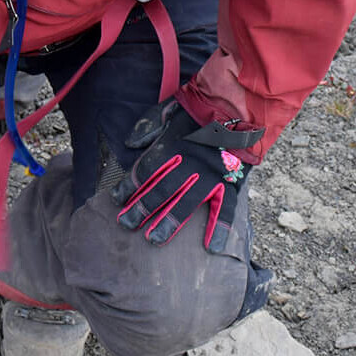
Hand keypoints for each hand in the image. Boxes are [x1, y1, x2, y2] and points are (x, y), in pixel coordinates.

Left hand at [112, 99, 261, 253]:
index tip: (116, 200)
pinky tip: (212, 247)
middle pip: (160, 189)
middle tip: (126, 226)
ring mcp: (210, 175)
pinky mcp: (231, 182)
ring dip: (169, 222)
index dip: (128, 186)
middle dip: (141, 209)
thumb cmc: (199, 110)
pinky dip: (220, 228)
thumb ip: (148, 125)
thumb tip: (129, 142)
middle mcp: (188, 163)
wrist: (239, 108)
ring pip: (187, 202)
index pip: (144, 170)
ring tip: (154, 240)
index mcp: (171, 145)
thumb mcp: (168, 109)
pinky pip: (226, 209)